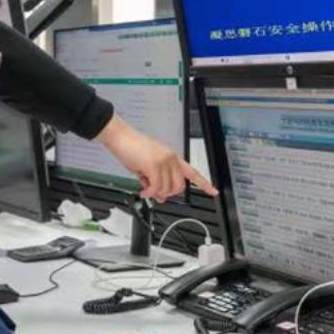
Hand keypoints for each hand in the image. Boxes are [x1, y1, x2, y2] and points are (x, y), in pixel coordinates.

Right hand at [96, 115, 217, 201]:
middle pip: (179, 186)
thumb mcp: (147, 166)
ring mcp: (164, 161)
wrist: (120, 137)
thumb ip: (156, 180)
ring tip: (145, 188)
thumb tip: (159, 196)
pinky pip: (156, 188)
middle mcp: (171, 158)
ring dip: (155, 193)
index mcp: (172, 157)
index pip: (193, 172)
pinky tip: (143, 190)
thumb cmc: (131, 148)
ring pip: (166, 189)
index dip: (204, 183)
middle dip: (168, 194)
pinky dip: (149, 193)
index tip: (213, 191)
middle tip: (156, 193)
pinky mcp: (154, 165)